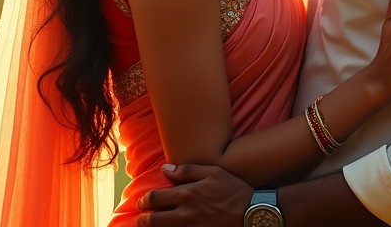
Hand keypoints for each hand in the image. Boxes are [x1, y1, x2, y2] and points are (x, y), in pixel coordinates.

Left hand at [136, 163, 251, 226]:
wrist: (250, 212)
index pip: (155, 198)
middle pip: (154, 219)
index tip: (142, 202)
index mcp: (187, 194)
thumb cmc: (232, 189)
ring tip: (149, 226)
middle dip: (143, 219)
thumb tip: (165, 169)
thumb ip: (187, 170)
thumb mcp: (213, 172)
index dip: (144, 201)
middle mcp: (185, 213)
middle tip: (140, 217)